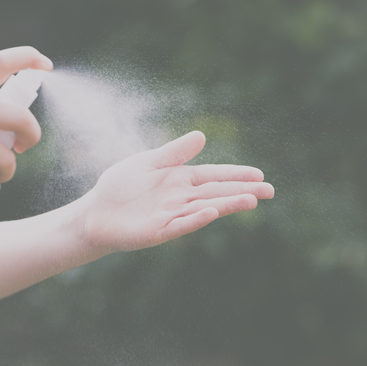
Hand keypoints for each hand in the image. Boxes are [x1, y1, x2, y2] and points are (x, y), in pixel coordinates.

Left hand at [79, 131, 273, 251]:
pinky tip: (211, 212)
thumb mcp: (148, 162)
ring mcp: (172, 215)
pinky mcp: (160, 230)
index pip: (214, 176)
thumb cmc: (121, 186)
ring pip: (205, 208)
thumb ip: (174, 152)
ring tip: (251, 201)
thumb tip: (202, 135)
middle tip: (269, 191)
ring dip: (227, 205)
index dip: (235, 175)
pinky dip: (196, 218)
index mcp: (180, 179)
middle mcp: (181, 198)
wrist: (96, 212)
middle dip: (242, 191)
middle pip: (216, 192)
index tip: (259, 175)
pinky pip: (181, 223)